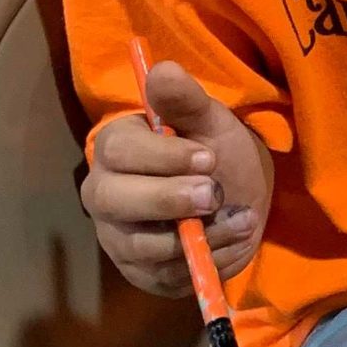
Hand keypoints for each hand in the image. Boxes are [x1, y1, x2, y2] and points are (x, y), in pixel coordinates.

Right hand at [81, 61, 274, 297]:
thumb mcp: (209, 122)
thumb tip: (163, 70)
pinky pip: (165, 276)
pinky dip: (205, 261)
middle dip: (169, 199)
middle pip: (114, 200)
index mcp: (115, 148)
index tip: (208, 157)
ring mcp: (118, 237)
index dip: (163, 156)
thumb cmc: (214, 152)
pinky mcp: (141, 273)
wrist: (236, 198)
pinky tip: (234, 239)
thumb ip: (186, 100)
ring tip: (242, 218)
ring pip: (140, 246)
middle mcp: (104, 194)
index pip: (120, 151)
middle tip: (214, 194)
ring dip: (197, 235)